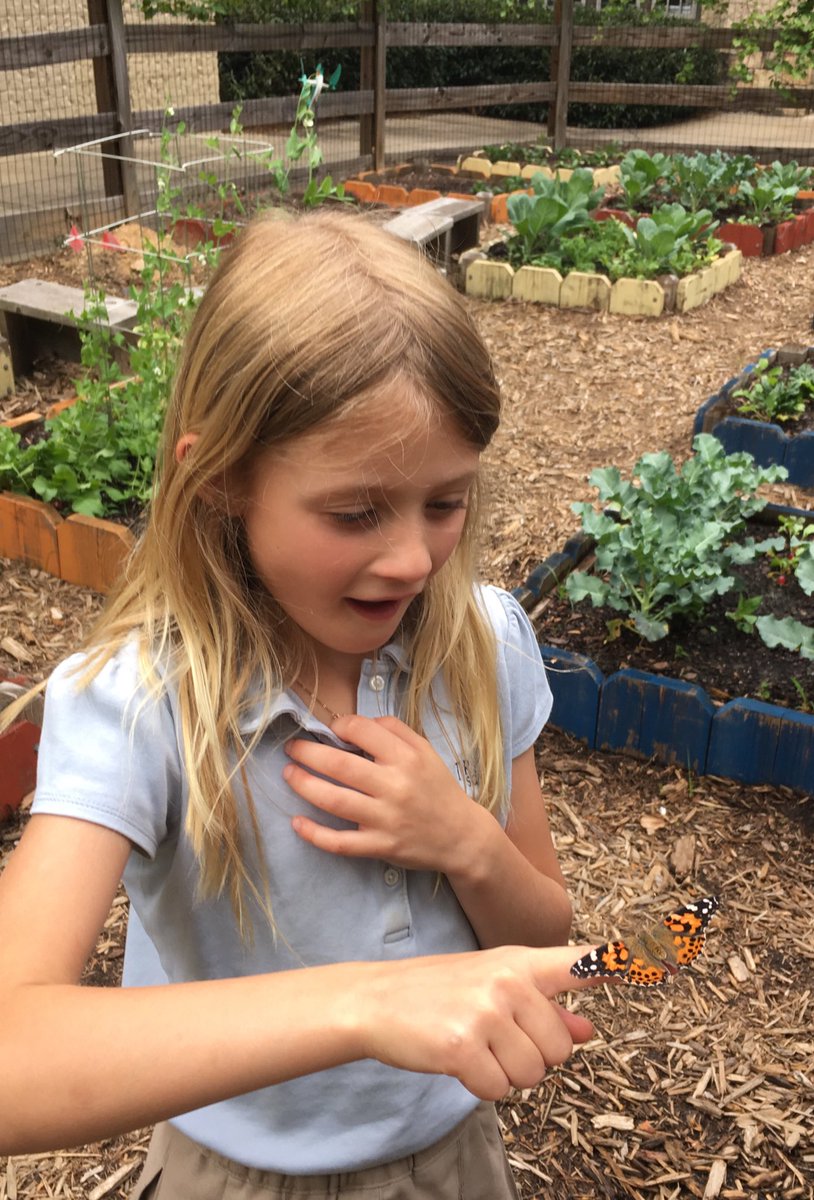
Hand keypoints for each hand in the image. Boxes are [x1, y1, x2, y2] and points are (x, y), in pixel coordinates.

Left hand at [283, 714, 476, 871]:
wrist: (462, 836)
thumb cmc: (438, 788)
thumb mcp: (425, 750)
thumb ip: (394, 730)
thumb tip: (355, 723)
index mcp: (407, 758)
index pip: (363, 731)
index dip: (340, 725)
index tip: (331, 729)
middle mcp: (395, 787)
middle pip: (340, 765)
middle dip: (308, 753)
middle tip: (291, 748)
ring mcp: (386, 819)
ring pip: (334, 801)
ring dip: (304, 785)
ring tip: (288, 774)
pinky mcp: (380, 847)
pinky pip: (341, 843)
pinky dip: (315, 834)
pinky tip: (296, 823)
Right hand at [348, 943, 597, 1100]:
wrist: (375, 1000)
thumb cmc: (439, 992)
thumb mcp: (493, 985)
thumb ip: (545, 1006)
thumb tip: (589, 1029)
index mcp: (519, 962)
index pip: (578, 962)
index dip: (617, 962)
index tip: (656, 955)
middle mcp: (508, 982)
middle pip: (561, 1048)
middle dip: (532, 1055)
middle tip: (494, 1037)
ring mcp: (485, 1012)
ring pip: (534, 1074)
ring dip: (508, 1075)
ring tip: (476, 1047)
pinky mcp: (462, 1045)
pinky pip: (500, 1090)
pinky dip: (482, 1087)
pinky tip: (459, 1061)